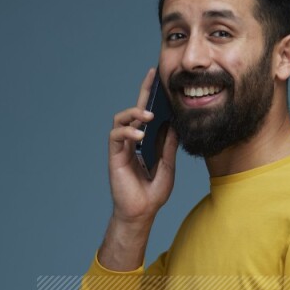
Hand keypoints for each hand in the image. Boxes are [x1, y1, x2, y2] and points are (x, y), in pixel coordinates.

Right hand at [108, 66, 177, 226]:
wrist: (141, 213)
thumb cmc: (153, 193)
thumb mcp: (168, 166)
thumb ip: (169, 146)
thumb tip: (175, 125)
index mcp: (146, 141)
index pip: (149, 115)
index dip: (152, 96)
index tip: (159, 78)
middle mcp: (133, 141)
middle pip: (135, 111)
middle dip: (143, 92)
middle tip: (152, 77)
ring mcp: (123, 147)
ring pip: (121, 119)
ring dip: (134, 113)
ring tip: (148, 116)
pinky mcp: (115, 155)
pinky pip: (116, 136)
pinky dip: (128, 132)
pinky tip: (140, 135)